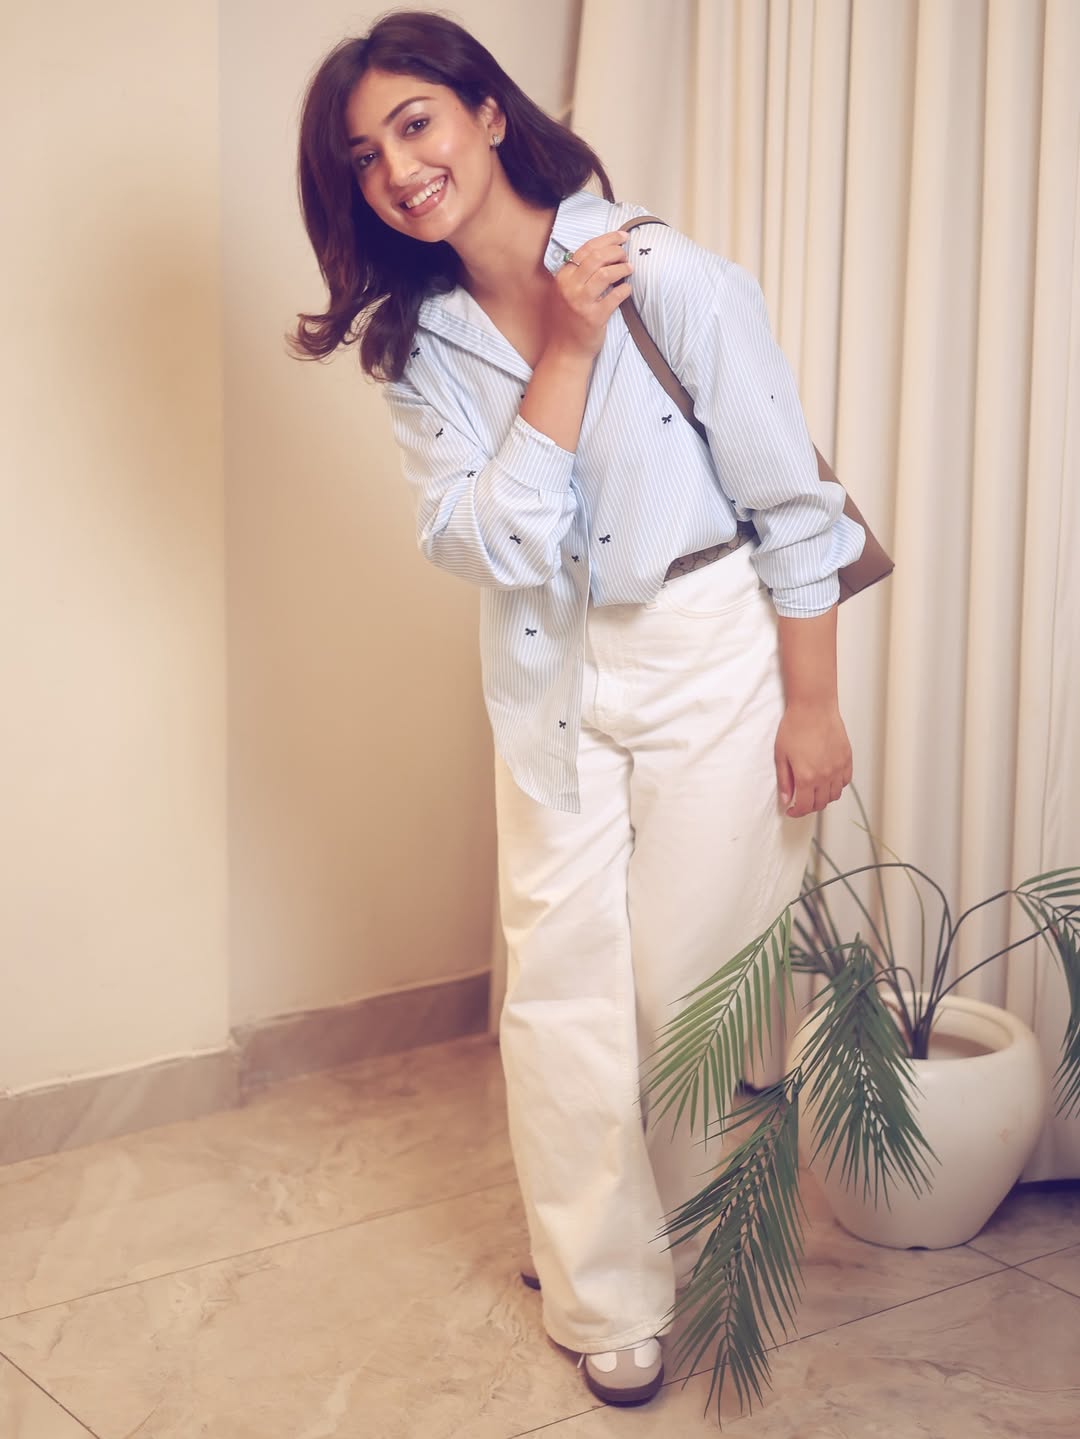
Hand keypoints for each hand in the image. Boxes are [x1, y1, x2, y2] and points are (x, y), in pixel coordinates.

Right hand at [546, 230, 631, 360]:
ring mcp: (580, 303)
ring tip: (629, 269)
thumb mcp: (565, 292)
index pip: (586, 249)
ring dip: (621, 268)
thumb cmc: (568, 320)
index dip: (607, 239)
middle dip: (616, 252)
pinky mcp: (593, 318)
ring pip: (605, 274)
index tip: (622, 237)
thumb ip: (578, 274)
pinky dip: (624, 290)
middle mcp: (569, 288)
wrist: (565, 350)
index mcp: (563, 277)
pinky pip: (614, 297)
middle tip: (626, 255)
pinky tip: (627, 289)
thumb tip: (603, 253)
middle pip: (597, 258)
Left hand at [774, 703, 852, 817]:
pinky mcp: (847, 758)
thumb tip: (786, 798)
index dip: (797, 812)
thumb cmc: (795, 726)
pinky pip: (845, 781)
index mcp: (806, 776)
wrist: (813, 707)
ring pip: (835, 795)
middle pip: (821, 803)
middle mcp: (825, 775)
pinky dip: (837, 786)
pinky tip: (828, 781)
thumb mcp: (781, 755)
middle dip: (809, 807)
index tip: (792, 810)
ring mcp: (838, 767)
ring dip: (824, 798)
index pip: (805, 806)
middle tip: (801, 802)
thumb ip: (784, 780)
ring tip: (814, 792)